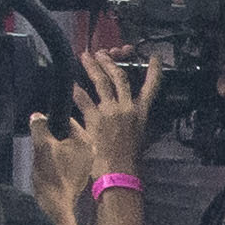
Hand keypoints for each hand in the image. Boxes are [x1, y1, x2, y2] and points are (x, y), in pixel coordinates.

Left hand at [68, 47, 154, 179]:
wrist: (119, 172)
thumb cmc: (130, 158)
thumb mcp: (142, 136)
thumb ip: (139, 120)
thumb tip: (138, 112)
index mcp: (141, 113)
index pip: (151, 87)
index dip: (153, 71)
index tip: (154, 57)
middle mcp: (127, 108)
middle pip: (120, 78)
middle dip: (110, 62)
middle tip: (102, 53)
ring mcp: (110, 111)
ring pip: (101, 82)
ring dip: (93, 67)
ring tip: (85, 56)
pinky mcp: (94, 118)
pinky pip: (83, 99)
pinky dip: (76, 89)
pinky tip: (70, 82)